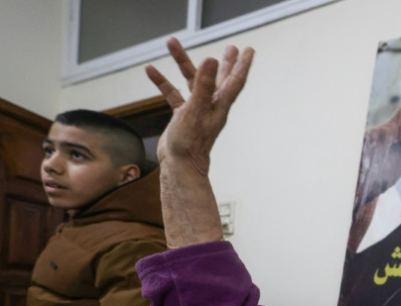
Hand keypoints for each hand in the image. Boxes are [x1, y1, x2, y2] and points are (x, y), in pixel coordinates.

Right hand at [145, 37, 254, 247]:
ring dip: (182, 62)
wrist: (178, 167)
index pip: (235, 80)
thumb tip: (212, 59)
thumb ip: (204, 85)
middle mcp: (211, 106)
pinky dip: (162, 82)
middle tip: (232, 48)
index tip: (249, 50)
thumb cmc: (190, 144)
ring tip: (172, 43)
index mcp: (219, 105)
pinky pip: (172, 94)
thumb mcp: (196, 110)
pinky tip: (151, 71)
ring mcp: (196, 111)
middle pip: (219, 78)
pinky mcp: (181, 117)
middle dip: (225, 63)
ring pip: (191, 81)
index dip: (242, 64)